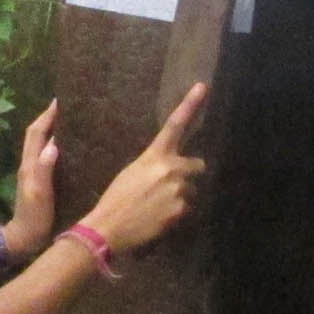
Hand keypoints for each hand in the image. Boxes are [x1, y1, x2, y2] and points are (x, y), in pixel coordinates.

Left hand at [5, 102, 58, 256]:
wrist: (23, 239)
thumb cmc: (34, 218)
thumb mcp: (40, 194)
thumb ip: (44, 169)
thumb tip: (53, 144)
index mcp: (29, 165)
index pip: (36, 133)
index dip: (46, 116)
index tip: (59, 101)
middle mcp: (29, 165)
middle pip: (36, 134)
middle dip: (47, 118)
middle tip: (64, 106)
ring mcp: (32, 173)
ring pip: (39, 143)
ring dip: (49, 129)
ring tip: (66, 120)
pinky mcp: (38, 180)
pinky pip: (44, 154)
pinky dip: (53, 144)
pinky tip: (65, 146)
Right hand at [82, 83, 206, 255]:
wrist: (110, 227)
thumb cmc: (116, 197)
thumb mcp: (132, 172)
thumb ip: (155, 165)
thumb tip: (170, 168)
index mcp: (155, 155)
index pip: (175, 125)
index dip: (190, 104)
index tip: (203, 86)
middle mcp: (172, 169)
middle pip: (197, 165)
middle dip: (189, 173)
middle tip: (172, 184)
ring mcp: (179, 190)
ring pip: (191, 190)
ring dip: (181, 195)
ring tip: (159, 205)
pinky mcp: (181, 210)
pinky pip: (187, 208)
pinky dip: (177, 212)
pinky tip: (160, 217)